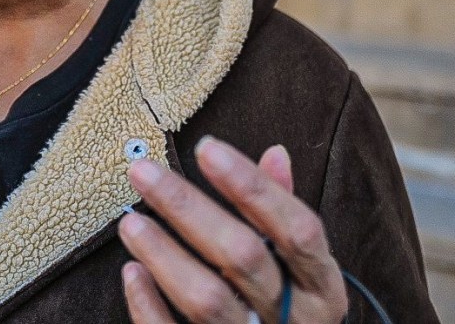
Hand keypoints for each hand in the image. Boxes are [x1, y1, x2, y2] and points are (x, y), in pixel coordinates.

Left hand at [118, 138, 348, 323]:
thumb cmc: (291, 309)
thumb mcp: (303, 268)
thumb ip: (284, 214)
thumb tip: (275, 154)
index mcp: (323, 289)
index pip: (295, 228)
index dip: (252, 185)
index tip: (207, 147)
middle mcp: (297, 320)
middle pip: (242, 256)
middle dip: (188, 207)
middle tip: (143, 171)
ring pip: (208, 300)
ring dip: (164, 255)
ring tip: (131, 222)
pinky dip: (150, 307)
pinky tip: (132, 273)